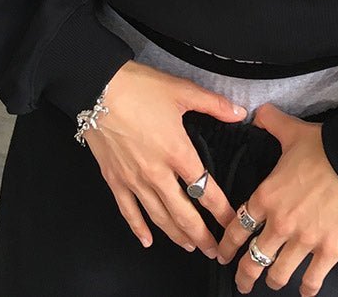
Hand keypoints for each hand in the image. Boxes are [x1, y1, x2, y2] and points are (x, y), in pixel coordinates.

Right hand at [83, 60, 245, 257]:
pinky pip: (128, 211)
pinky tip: (147, 240)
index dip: (221, 209)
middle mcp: (156, 172)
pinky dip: (138, 228)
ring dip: (176, 235)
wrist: (98, 87)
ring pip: (158, 217)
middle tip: (214, 249)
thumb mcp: (182, 90)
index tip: (232, 221)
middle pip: (183, 213)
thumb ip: (213, 104)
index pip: (205, 188)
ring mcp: (133, 179)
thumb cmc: (139, 87)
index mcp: (177, 151)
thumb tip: (239, 113)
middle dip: (201, 234)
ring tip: (190, 246)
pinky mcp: (114, 179)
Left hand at [216, 104, 337, 295]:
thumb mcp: (290, 130)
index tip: (223, 254)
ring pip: (279, 273)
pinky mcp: (329, 250)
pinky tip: (304, 291)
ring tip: (272, 282)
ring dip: (273, 280)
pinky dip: (307, 289)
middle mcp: (280, 223)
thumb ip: (269, 122)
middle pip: (253, 259)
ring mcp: (304, 240)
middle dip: (244, 275)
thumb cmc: (323, 144)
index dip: (227, 245)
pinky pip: (313, 279)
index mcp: (266, 197)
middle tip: (242, 282)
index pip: (237, 229)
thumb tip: (256, 113)